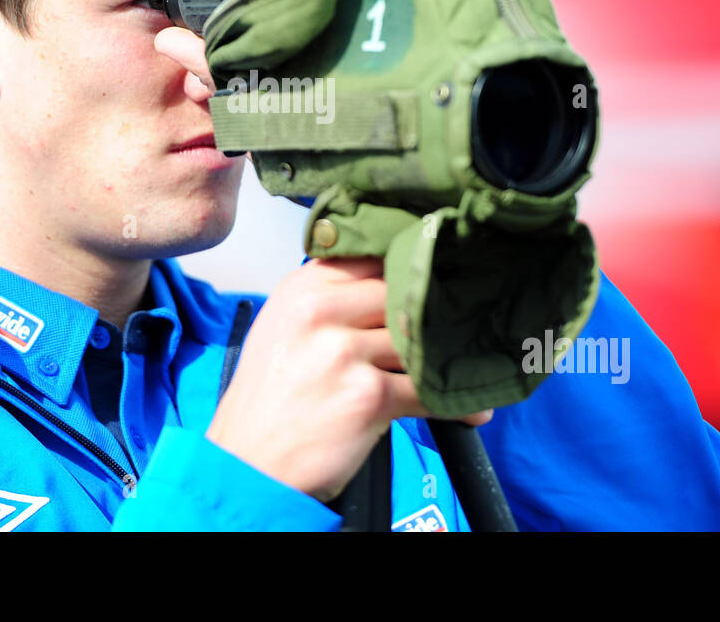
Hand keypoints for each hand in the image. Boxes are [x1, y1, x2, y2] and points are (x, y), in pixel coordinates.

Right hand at [206, 256, 493, 502]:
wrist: (248, 461)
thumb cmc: (270, 398)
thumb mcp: (286, 326)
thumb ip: (334, 298)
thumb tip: (398, 283)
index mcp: (304, 287)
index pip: (377, 257)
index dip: (413, 270)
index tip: (440, 282)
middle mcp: (321, 311)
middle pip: (405, 295)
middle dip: (437, 316)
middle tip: (466, 326)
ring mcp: (343, 352)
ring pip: (420, 341)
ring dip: (449, 359)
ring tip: (467, 369)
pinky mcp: (366, 395)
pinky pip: (427, 390)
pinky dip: (455, 403)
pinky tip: (471, 409)